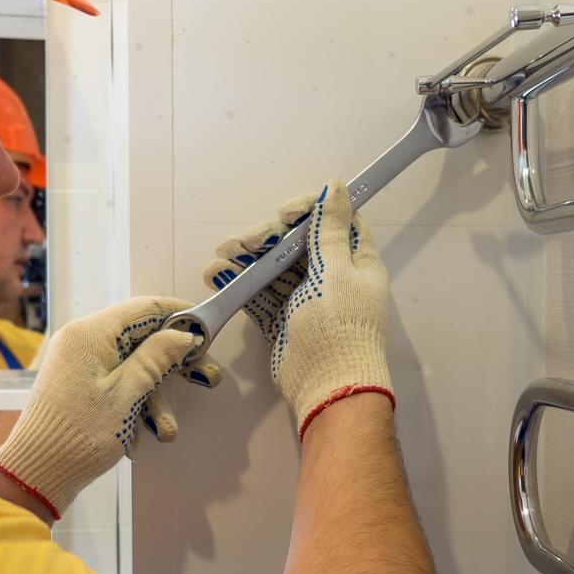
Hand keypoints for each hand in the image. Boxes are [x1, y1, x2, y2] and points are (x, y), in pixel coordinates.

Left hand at [0, 297, 218, 517]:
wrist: (36, 474)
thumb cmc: (78, 435)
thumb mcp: (127, 395)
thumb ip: (157, 359)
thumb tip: (184, 334)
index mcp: (90, 334)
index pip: (144, 308)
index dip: (180, 314)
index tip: (208, 327)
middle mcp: (82, 341)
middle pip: (142, 339)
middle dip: (175, 364)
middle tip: (208, 377)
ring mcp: (79, 364)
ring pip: (132, 367)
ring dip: (155, 397)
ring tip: (168, 431)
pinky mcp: (79, 385)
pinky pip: (117, 384)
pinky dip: (134, 405)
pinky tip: (141, 436)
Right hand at [203, 177, 392, 438]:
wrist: (328, 389)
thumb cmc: (338, 327)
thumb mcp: (336, 272)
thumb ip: (329, 228)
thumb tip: (339, 184)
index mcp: (356, 262)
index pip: (333, 221)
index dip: (307, 210)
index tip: (283, 214)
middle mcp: (334, 277)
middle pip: (296, 244)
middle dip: (265, 239)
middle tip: (238, 244)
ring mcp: (307, 300)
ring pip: (274, 269)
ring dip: (246, 262)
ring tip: (218, 260)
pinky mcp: (284, 321)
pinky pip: (261, 295)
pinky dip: (241, 286)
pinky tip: (218, 276)